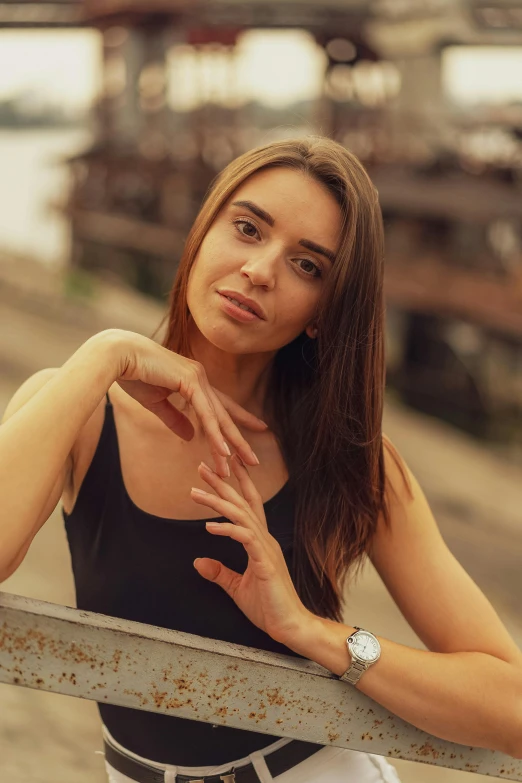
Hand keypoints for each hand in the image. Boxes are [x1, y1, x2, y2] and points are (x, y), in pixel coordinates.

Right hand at [94, 329, 265, 477]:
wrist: (118, 356)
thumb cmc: (134, 375)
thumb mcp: (156, 403)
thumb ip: (174, 419)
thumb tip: (190, 437)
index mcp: (194, 381)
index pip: (221, 405)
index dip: (239, 418)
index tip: (258, 428)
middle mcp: (200, 378)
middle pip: (225, 414)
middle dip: (240, 439)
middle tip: (254, 460)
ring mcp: (198, 378)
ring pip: (217, 417)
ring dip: (229, 443)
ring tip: (241, 464)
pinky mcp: (190, 381)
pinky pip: (206, 413)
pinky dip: (215, 433)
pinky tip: (223, 451)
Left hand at [191, 455, 311, 645]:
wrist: (290, 626)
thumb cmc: (269, 607)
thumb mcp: (237, 588)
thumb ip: (220, 573)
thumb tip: (198, 562)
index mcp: (260, 542)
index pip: (248, 506)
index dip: (236, 484)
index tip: (222, 467)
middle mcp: (264, 539)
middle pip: (242, 503)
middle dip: (222, 483)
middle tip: (202, 466)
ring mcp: (266, 549)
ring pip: (241, 516)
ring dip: (218, 501)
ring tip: (196, 492)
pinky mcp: (264, 563)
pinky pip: (245, 539)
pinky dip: (227, 529)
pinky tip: (209, 527)